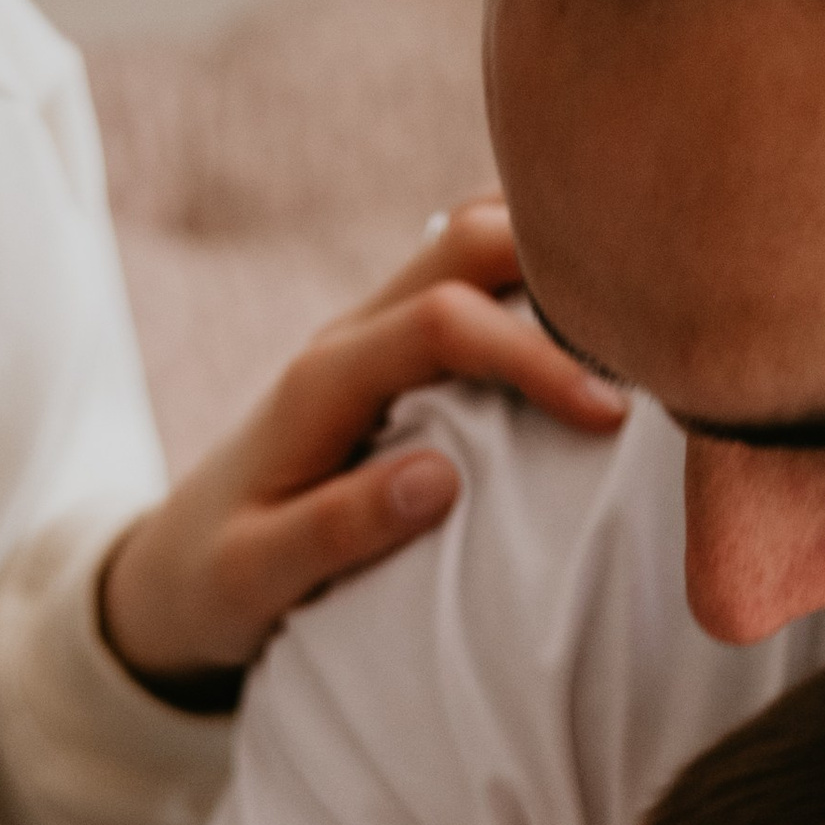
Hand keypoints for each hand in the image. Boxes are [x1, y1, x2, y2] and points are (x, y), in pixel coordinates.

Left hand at [97, 199, 626, 687]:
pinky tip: (605, 301)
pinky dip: (540, 272)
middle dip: (563, 257)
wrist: (167, 571)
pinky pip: (474, 278)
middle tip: (656, 318)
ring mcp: (373, 333)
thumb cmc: (213, 585)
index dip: (532, 355)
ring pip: (475, 239)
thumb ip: (337, 529)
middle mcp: (349, 335)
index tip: (610, 416)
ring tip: (650, 297)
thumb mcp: (256, 579)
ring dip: (558, 250)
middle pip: (467, 239)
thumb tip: (439, 480)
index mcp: (322, 382)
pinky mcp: (392, 350)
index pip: (444, 323)